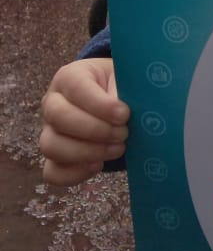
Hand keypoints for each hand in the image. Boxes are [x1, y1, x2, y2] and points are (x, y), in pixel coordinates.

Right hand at [40, 60, 128, 185]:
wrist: (117, 100)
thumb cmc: (120, 84)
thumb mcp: (124, 78)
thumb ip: (123, 90)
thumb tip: (123, 113)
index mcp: (69, 77)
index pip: (76, 87)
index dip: (100, 104)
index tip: (124, 114)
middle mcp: (53, 103)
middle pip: (59, 117)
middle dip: (95, 129)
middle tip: (123, 133)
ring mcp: (50, 131)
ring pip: (51, 146)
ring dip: (86, 152)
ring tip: (118, 149)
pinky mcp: (55, 157)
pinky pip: (52, 172)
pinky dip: (75, 173)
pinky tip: (99, 165)